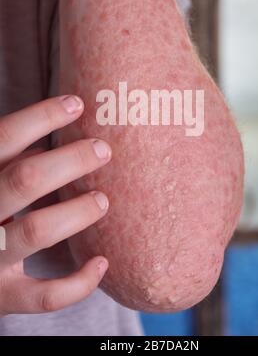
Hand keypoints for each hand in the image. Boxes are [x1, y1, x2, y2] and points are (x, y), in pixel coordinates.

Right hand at [0, 96, 111, 315]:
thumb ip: (8, 161)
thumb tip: (46, 147)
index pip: (4, 138)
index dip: (41, 117)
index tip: (77, 103)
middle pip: (26, 179)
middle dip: (71, 160)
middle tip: (103, 149)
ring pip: (37, 231)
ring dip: (78, 211)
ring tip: (103, 200)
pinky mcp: (2, 296)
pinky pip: (44, 297)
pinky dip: (78, 284)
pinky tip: (103, 262)